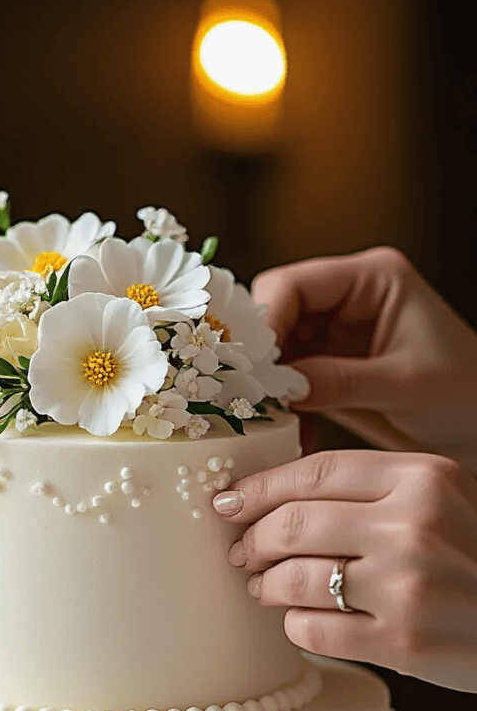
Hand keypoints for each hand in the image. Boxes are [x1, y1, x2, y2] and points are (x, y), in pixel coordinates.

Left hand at [213, 450, 476, 691]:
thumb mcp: (446, 501)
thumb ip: (377, 491)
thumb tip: (275, 498)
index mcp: (424, 477)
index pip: (314, 472)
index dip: (259, 489)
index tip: (228, 503)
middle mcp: (414, 526)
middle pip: (292, 524)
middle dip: (251, 542)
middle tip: (241, 554)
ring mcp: (406, 586)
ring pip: (292, 579)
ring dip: (266, 586)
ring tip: (266, 589)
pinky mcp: (400, 642)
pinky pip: (311, 629)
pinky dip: (295, 625)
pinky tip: (303, 621)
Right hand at [252, 247, 476, 471]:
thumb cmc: (464, 394)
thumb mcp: (404, 385)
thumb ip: (341, 380)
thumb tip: (282, 386)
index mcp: (374, 279)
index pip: (295, 283)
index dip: (265, 320)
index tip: (253, 366)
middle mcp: (349, 297)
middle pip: (275, 311)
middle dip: (261, 355)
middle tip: (253, 396)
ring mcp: (336, 332)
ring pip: (274, 349)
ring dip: (267, 385)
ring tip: (269, 420)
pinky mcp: (329, 366)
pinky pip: (286, 380)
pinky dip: (282, 406)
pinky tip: (289, 431)